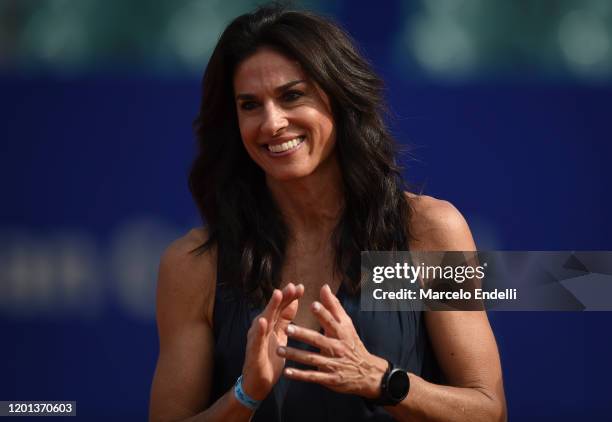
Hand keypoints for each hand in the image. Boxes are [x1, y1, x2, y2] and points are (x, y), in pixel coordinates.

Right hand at [241, 282, 303, 400]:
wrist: (258, 383)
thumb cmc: (269, 358)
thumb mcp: (281, 336)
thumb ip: (285, 319)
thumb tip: (294, 300)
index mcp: (270, 324)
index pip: (281, 307)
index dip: (289, 297)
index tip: (300, 287)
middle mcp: (261, 328)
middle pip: (273, 309)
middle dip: (282, 297)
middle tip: (291, 286)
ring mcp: (256, 338)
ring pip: (263, 319)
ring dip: (270, 307)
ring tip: (277, 295)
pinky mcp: (253, 351)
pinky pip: (256, 339)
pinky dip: (258, 330)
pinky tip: (263, 321)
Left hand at [278, 284, 387, 398]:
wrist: (366, 373)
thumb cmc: (351, 343)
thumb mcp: (347, 324)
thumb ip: (334, 306)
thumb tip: (324, 287)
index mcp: (341, 333)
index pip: (331, 322)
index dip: (323, 313)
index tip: (312, 305)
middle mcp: (337, 348)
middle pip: (318, 340)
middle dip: (303, 334)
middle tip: (288, 328)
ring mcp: (333, 364)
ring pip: (312, 359)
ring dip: (295, 355)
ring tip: (279, 350)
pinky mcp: (329, 378)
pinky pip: (312, 376)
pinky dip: (300, 375)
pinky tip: (287, 372)